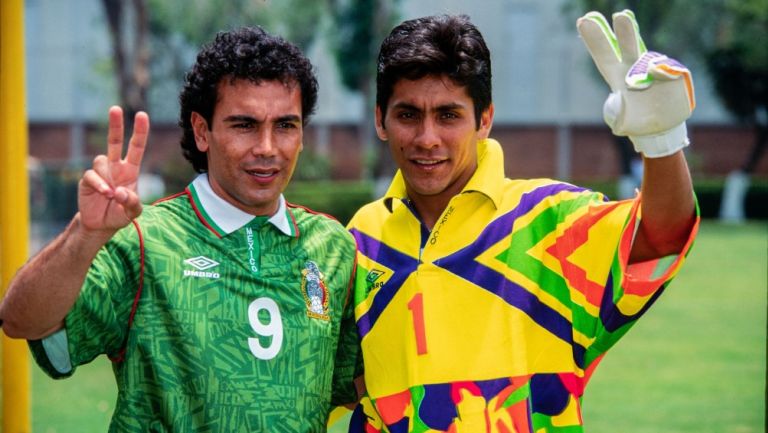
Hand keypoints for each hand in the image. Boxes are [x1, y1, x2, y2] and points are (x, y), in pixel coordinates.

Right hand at [78, 106, 148, 232]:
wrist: (102, 224)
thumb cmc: (121, 214)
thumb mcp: (133, 212)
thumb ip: (132, 203)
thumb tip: (120, 191)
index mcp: (131, 170)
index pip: (136, 148)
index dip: (140, 132)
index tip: (142, 115)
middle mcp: (115, 167)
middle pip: (115, 142)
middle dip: (115, 125)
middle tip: (115, 108)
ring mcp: (101, 172)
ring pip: (102, 160)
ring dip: (108, 177)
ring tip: (111, 195)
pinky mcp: (88, 179)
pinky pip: (92, 175)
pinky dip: (99, 184)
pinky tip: (105, 193)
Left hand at [577, 10, 695, 157]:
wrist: (662, 128)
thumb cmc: (637, 123)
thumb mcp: (625, 122)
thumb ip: (625, 111)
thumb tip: (637, 89)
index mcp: (617, 78)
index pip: (603, 56)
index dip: (594, 40)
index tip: (583, 21)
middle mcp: (635, 69)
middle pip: (627, 47)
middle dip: (624, 31)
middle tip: (620, 15)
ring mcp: (655, 70)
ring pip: (650, 58)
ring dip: (649, 56)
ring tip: (645, 55)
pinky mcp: (674, 73)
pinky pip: (670, 71)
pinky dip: (666, 74)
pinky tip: (663, 79)